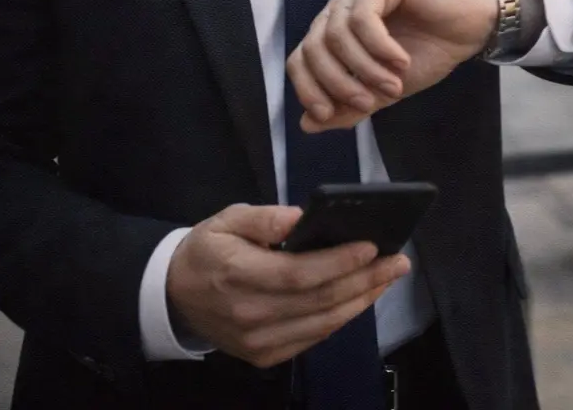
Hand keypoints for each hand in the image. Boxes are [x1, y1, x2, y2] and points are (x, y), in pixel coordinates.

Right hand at [164, 204, 409, 368]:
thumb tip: (301, 217)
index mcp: (237, 275)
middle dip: (365, 280)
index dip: (339, 262)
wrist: (174, 295)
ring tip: (388, 278)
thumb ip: (264, 218)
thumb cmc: (208, 249)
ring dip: (362, 300)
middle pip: (319, 300)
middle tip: (398, 261)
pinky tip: (361, 298)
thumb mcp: (227, 219)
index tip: (372, 246)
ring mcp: (257, 341)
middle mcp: (249, 314)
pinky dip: (341, 318)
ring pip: (322, 323)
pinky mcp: (264, 356)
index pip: (298, 274)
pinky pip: (313, 338)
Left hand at [287, 0, 498, 132]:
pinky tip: (401, 61)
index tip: (327, 115)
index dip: (308, 89)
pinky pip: (362, 18)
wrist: (473, 27)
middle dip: (338, 83)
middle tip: (369, 103)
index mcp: (335, 29)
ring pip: (336, 34)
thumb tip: (306, 125)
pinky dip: (379, 47)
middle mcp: (340, 5)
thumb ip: (349, 105)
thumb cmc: (431, 52)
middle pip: (313, 47)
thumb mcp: (385, 90)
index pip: (301, 58)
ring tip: (393, 85)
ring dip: (364, 68)